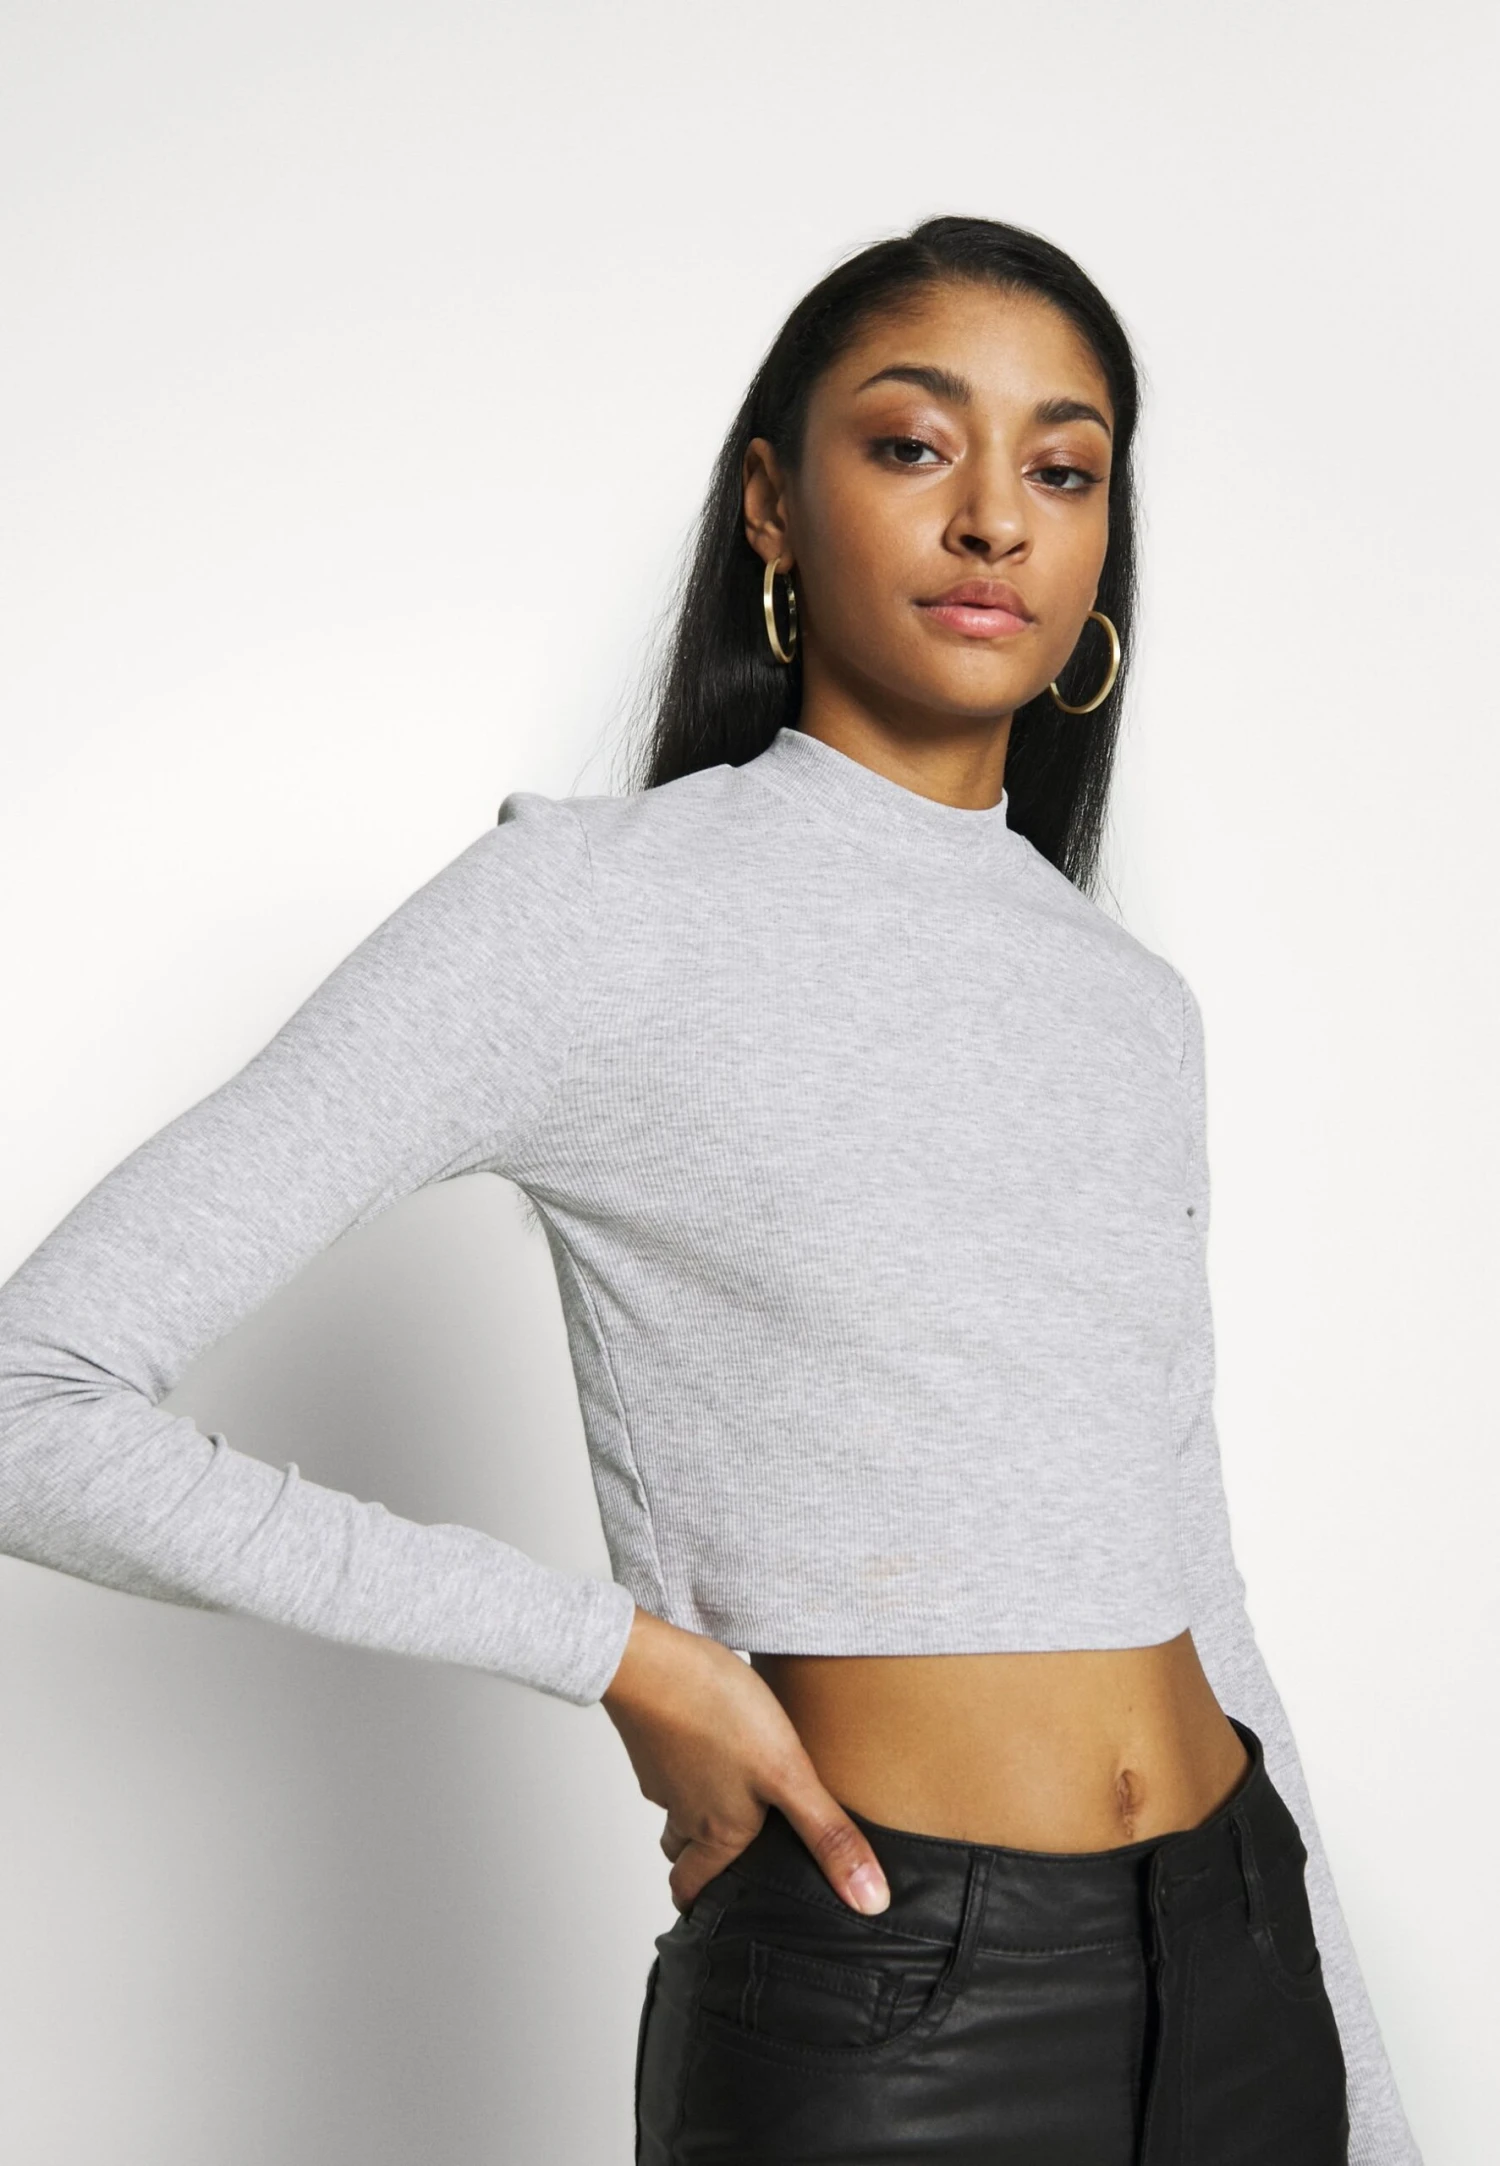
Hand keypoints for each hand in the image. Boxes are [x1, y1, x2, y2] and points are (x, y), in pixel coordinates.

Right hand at [600, 1606, 891, 1916]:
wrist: (653, 1662)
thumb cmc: (718, 1715)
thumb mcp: (789, 1775)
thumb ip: (827, 1835)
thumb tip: (870, 1902)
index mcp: (716, 1832)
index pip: (693, 1889)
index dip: (703, 1904)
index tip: (719, 1914)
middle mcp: (682, 1810)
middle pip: (681, 1851)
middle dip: (699, 1859)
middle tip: (729, 1856)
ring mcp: (661, 1772)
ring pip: (675, 1806)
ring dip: (695, 1808)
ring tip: (728, 1795)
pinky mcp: (653, 1735)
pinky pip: (669, 1764)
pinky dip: (687, 1763)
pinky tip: (711, 1740)